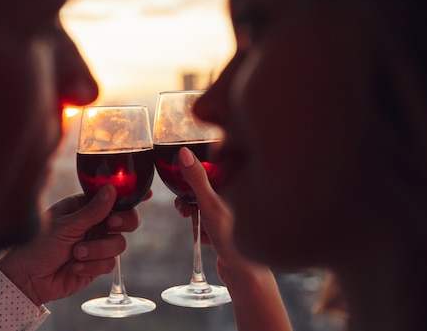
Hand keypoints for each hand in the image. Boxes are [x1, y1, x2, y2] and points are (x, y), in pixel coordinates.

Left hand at [0, 184, 145, 305]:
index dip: (131, 195)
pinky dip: (93, 265)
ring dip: (98, 250)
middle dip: (122, 223)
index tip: (147, 193)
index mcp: (84, 206)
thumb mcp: (65, 225)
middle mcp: (94, 223)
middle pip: (126, 219)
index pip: (112, 197)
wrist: (28, 278)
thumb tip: (112, 189)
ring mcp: (97, 244)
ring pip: (119, 244)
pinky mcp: (97, 264)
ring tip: (76, 253)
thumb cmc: (38, 244)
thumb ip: (92, 211)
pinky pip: (109, 264)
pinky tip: (75, 266)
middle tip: (110, 225)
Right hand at [175, 147, 262, 283]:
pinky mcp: (228, 229)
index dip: (198, 167)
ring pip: (205, 201)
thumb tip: (183, 152)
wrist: (243, 274)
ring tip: (189, 219)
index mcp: (238, 183)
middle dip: (191, 193)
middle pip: (207, 183)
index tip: (185, 177)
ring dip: (193, 209)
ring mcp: (233, 213)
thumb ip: (196, 178)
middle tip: (185, 206)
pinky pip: (208, 220)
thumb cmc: (231, 237)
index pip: (216, 162)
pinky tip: (205, 238)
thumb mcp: (209, 203)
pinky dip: (201, 226)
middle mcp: (238, 195)